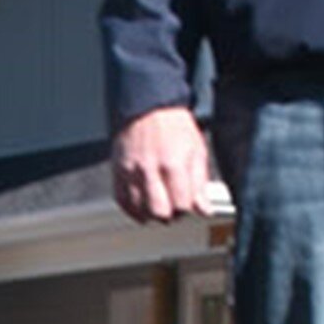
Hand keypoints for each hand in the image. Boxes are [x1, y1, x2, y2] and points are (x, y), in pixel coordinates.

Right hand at [108, 104, 221, 224]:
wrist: (147, 107)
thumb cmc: (174, 126)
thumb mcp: (196, 150)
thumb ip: (200, 183)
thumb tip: (204, 210)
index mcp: (173, 164)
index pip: (182, 205)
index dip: (187, 209)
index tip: (187, 204)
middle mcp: (150, 170)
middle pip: (159, 213)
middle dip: (170, 216)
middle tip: (173, 208)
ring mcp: (131, 172)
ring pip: (140, 210)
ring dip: (151, 213)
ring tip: (159, 204)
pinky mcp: (118, 171)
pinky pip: (122, 201)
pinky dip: (133, 209)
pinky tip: (142, 207)